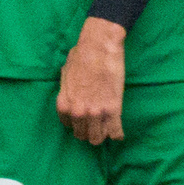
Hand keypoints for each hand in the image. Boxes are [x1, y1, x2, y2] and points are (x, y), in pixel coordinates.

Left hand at [57, 18, 127, 144]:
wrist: (99, 47)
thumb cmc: (81, 55)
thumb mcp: (65, 73)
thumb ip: (66, 89)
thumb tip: (71, 92)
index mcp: (64, 104)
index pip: (69, 125)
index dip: (77, 123)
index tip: (83, 120)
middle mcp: (78, 112)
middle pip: (82, 134)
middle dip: (89, 131)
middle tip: (96, 125)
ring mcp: (96, 113)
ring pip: (97, 138)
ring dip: (102, 135)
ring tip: (107, 129)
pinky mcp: (113, 110)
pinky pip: (115, 132)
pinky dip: (117, 135)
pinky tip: (119, 134)